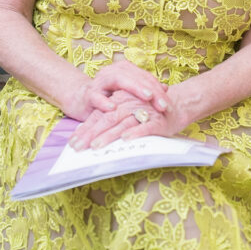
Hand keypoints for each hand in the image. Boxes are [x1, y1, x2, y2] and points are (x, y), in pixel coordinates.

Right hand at [69, 59, 169, 121]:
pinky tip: (113, 108)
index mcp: (125, 69)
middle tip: (163, 105)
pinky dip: (104, 102)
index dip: (159, 90)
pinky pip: (96, 96)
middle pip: (137, 78)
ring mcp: (101, 81)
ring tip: (148, 97)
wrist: (82, 99)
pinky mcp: (89, 94)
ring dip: (135, 88)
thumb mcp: (128, 93)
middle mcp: (114, 71)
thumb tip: (165, 88)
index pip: (146, 78)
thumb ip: (145, 88)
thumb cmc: (109, 97)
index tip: (169, 104)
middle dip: (152, 91)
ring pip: (120, 81)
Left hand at [70, 87, 186, 149]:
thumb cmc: (149, 111)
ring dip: (109, 135)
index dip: (85, 129)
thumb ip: (111, 121)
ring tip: (96, 146)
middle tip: (78, 148)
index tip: (73, 143)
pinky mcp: (157, 120)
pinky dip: (137, 132)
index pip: (99, 115)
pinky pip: (146, 126)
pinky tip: (127, 139)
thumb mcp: (128, 111)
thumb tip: (89, 136)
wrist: (178, 104)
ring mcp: (144, 111)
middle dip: (91, 134)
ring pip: (123, 123)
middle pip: (107, 119)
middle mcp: (130, 104)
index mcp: (120, 101)